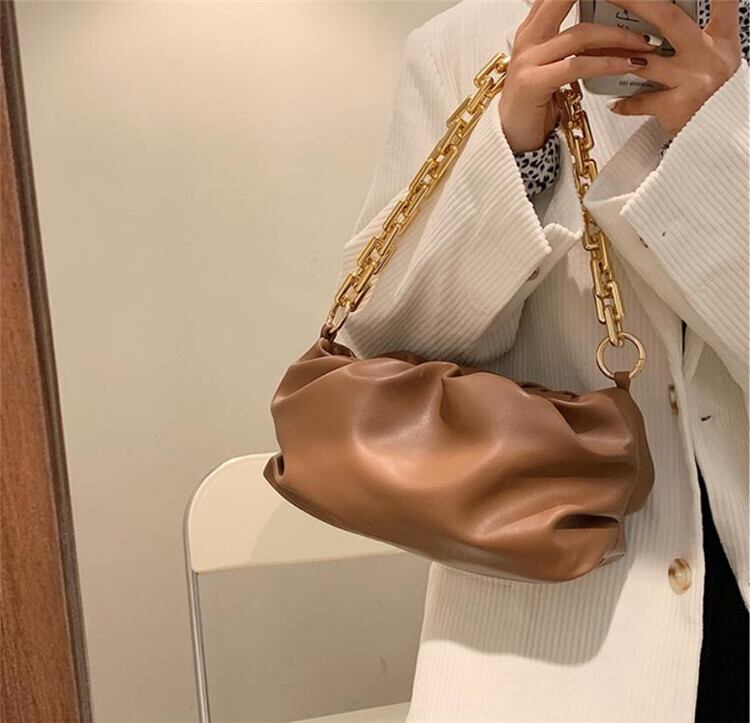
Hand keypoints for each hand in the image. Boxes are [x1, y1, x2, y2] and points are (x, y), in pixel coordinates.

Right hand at [500, 0, 660, 151]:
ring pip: (580, 34)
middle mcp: (527, 39)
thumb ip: (571, 43)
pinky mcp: (532, 82)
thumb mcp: (552, 65)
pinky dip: (607, 63)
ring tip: (643, 44)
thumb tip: (606, 30)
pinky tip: (628, 65)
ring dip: (618, 38)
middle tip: (638, 2)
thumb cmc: (534, 104)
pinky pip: (576, 65)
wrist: (512, 138)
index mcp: (531, 30)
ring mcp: (527, 60)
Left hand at [607, 0, 742, 135]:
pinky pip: (642, 100)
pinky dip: (626, 102)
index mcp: (721, 38)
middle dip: (636, 2)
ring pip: (643, 61)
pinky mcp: (679, 106)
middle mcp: (709, 54)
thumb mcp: (719, 59)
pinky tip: (614, 102)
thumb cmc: (716, 97)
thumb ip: (700, 35)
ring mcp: (694, 79)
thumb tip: (653, 35)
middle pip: (667, 18)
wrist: (722, 137)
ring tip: (592, 48)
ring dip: (613, 55)